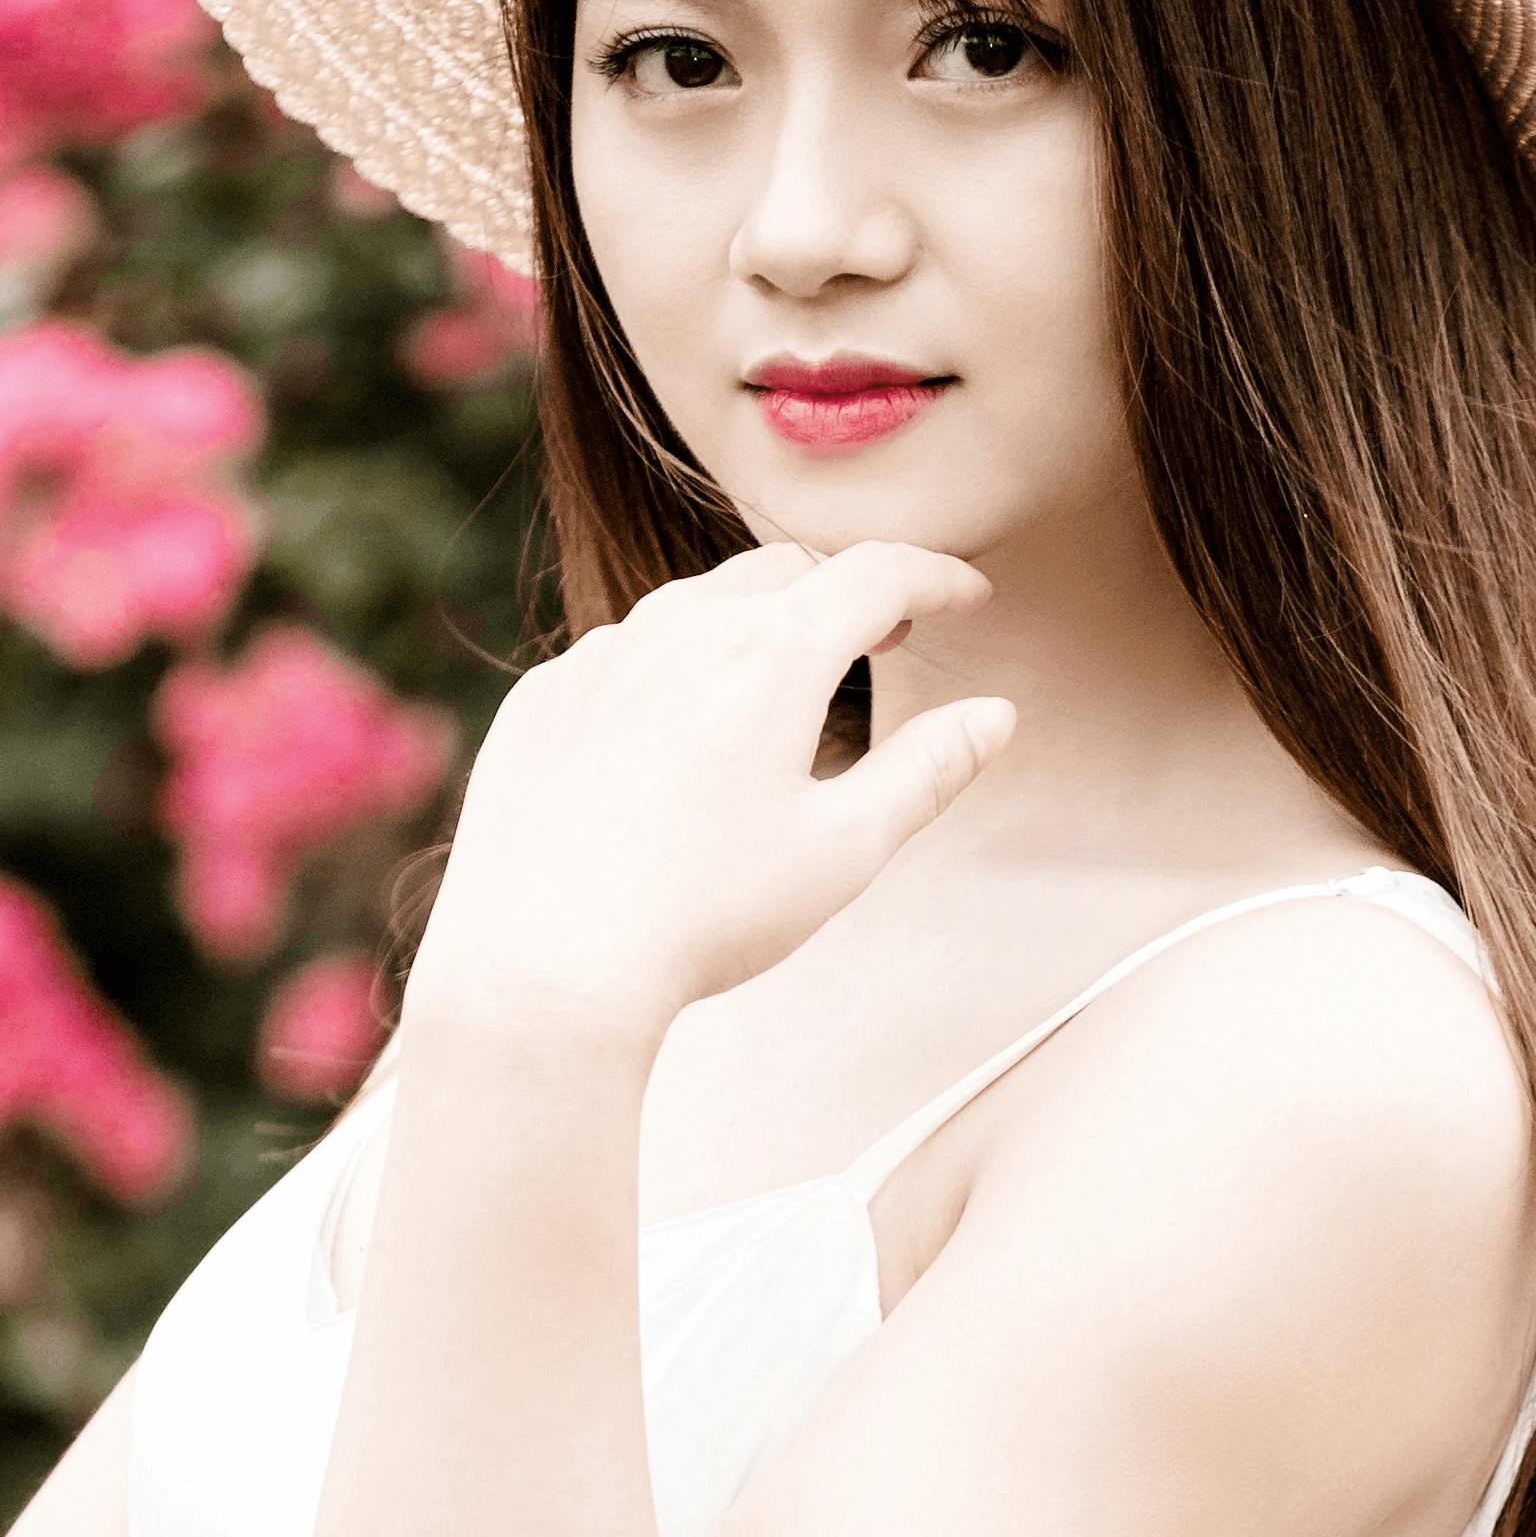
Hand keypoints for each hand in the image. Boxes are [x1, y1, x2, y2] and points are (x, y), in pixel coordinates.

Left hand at [405, 542, 1017, 1046]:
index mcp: (772, 652)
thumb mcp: (845, 849)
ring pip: (696, 606)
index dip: (936, 577)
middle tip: (887, 635)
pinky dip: (670, 670)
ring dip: (755, 625)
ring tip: (783, 681)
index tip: (968, 595)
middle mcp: (680, 627)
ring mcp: (599, 656)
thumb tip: (994, 715)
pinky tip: (678, 735)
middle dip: (848, 592)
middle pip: (786, 572)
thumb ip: (929, 770)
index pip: (877, 573)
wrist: (543, 964)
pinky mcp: (541, 698)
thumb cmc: (706, 915)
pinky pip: (620, 655)